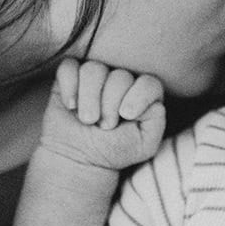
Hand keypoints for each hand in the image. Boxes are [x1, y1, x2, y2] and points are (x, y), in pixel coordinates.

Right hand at [38, 58, 166, 170]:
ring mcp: (94, 78)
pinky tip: (71, 106)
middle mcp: (120, 82)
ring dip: (89, 98)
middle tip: (104, 126)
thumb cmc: (112, 151)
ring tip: (88, 120)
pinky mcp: (69, 77)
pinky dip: (69, 85)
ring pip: (94, 69)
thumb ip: (155, 120)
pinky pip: (69, 66)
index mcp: (141, 95)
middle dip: (110, 105)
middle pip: (120, 77)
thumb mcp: (144, 145)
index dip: (139, 97)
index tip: (126, 115)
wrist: (77, 158)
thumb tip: (150, 99)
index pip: (149, 83)